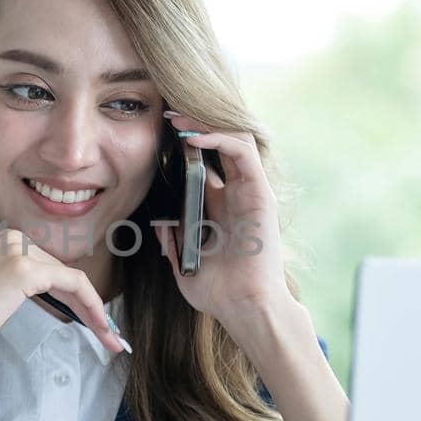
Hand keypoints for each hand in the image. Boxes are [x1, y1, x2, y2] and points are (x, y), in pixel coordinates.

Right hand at [0, 227, 128, 364]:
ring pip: (74, 280)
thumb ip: (27, 284)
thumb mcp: (1, 293)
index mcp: (8, 239)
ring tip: (109, 339)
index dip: (79, 298)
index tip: (96, 324)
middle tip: (110, 337)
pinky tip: (100, 328)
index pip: (54, 268)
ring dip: (96, 311)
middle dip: (91, 307)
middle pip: (66, 274)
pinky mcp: (26, 269)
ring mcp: (20, 250)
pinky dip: (92, 306)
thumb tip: (68, 295)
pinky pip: (74, 284)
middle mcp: (14, 237)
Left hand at [157, 111, 293, 327]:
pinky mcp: (260, 192)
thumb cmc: (218, 292)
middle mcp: (237, 194)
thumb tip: (160, 223)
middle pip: (221, 143)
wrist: (243, 307)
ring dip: (204, 124)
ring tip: (177, 118)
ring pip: (234, 138)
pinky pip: (242, 152)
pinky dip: (218, 138)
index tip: (160, 131)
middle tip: (167, 113)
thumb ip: (172, 242)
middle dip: (195, 124)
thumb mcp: (182, 263)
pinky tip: (192, 139)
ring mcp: (251, 191)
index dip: (186, 142)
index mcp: (220, 207)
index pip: (207, 162)